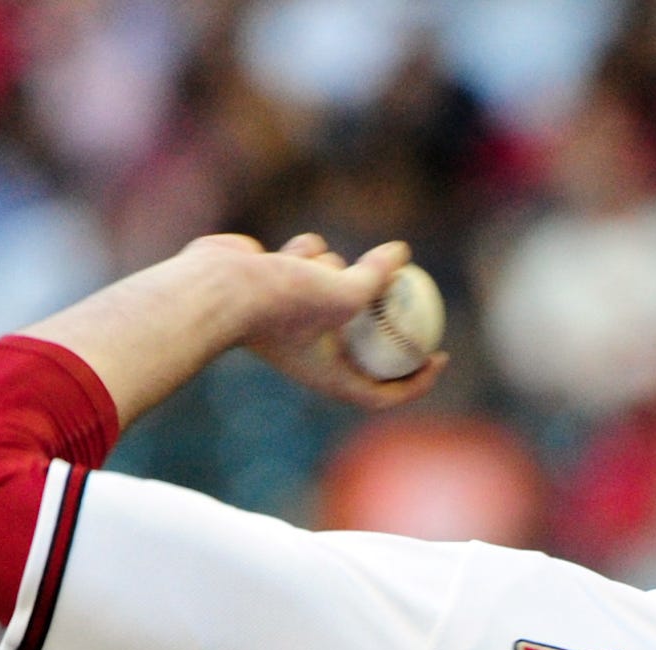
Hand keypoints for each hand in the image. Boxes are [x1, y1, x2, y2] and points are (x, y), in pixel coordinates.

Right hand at [193, 232, 448, 410]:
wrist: (216, 289)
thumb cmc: (280, 302)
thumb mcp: (343, 293)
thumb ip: (377, 277)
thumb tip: (402, 253)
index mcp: (330, 375)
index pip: (383, 392)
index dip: (417, 379)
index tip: (440, 354)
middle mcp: (313, 351)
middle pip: (365, 336)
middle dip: (382, 309)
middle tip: (410, 286)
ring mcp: (293, 317)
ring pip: (336, 283)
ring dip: (337, 268)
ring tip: (320, 265)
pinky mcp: (277, 286)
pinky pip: (309, 261)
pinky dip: (308, 252)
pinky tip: (292, 252)